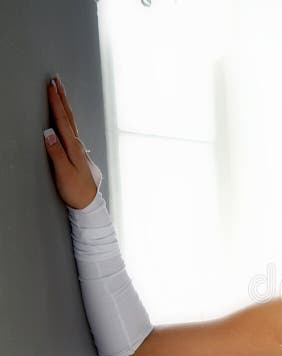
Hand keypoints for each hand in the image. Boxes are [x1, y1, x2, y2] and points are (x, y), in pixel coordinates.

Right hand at [43, 76, 101, 209]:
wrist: (89, 203)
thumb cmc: (76, 190)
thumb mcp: (64, 172)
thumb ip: (56, 152)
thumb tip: (47, 132)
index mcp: (74, 147)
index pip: (63, 120)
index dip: (56, 103)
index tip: (50, 86)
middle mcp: (78, 145)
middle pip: (69, 117)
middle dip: (62, 98)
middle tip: (56, 80)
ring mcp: (78, 148)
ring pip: (71, 122)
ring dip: (65, 106)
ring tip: (60, 92)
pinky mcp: (76, 153)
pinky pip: (71, 129)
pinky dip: (66, 118)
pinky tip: (65, 117)